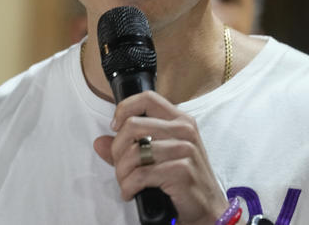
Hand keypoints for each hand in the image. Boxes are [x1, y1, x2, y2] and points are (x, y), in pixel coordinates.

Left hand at [93, 91, 228, 224]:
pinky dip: (128, 187)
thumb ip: (128, 147)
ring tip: (126, 183)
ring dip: (122, 173)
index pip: (146, 98)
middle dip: (117, 150)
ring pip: (133, 152)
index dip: (124, 109)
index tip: (115, 127)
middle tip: (121, 167)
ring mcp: (185, 150)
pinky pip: (140, 175)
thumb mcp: (159, 157)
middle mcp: (184, 130)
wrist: (209, 210)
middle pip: (132, 126)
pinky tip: (130, 193)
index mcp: (180, 120)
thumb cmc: (183, 181)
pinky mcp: (182, 171)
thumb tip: (99, 142)